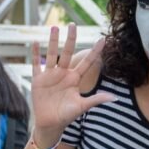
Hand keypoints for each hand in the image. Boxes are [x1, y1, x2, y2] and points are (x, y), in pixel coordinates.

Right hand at [30, 24, 111, 140]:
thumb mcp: (82, 106)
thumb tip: (114, 97)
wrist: (50, 123)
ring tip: (54, 27)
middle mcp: (64, 74)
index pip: (87, 62)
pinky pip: (36, 64)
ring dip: (52, 41)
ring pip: (52, 54)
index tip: (102, 39)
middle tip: (73, 24)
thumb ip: (96, 99)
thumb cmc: (67, 115)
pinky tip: (35, 42)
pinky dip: (35, 54)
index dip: (94, 51)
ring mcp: (50, 75)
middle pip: (68, 53)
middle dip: (71, 39)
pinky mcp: (38, 79)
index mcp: (75, 79)